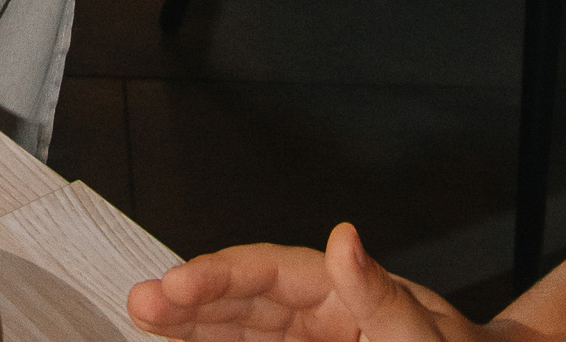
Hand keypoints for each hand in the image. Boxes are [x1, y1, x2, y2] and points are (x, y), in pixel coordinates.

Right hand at [127, 224, 482, 341]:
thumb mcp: (427, 337)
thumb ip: (383, 296)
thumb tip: (343, 235)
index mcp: (344, 288)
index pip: (269, 274)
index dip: (220, 276)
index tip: (177, 285)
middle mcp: (319, 311)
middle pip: (243, 297)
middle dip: (189, 296)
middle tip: (139, 302)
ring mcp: (310, 341)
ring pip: (238, 326)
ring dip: (190, 322)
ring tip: (142, 315)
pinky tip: (180, 341)